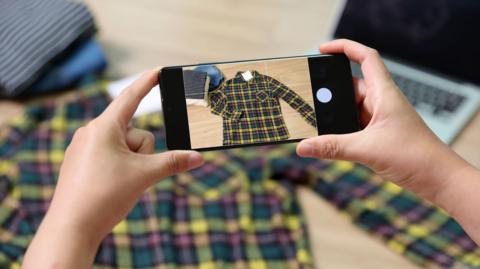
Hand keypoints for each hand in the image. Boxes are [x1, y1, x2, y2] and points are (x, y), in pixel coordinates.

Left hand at [22, 70, 203, 268]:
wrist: (71, 228)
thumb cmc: (104, 196)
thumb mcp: (144, 176)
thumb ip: (174, 162)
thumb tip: (198, 157)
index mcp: (104, 127)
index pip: (131, 97)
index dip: (147, 82)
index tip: (158, 70)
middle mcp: (91, 132)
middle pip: (135, 133)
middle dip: (143, 152)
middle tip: (132, 174)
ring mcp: (83, 148)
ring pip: (123, 148)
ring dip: (131, 163)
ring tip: (118, 184)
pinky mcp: (80, 162)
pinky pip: (110, 157)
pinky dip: (118, 169)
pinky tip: (109, 186)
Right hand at [296, 39, 475, 215]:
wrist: (437, 178)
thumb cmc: (415, 156)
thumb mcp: (367, 149)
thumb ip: (332, 147)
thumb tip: (303, 147)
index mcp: (384, 94)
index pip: (365, 58)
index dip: (344, 47)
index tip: (322, 49)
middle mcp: (382, 102)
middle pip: (350, 85)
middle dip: (330, 90)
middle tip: (309, 97)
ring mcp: (380, 118)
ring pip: (350, 108)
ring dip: (335, 114)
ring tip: (315, 120)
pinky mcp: (378, 134)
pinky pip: (353, 125)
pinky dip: (340, 129)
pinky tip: (328, 139)